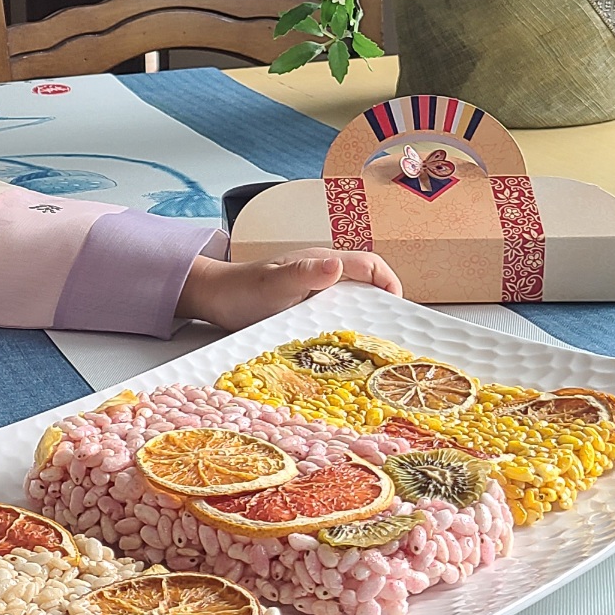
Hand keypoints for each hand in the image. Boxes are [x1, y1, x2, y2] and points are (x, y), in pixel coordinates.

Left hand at [176, 250, 400, 331]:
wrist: (214, 298)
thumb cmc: (241, 288)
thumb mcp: (273, 282)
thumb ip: (304, 273)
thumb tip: (337, 265)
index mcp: (323, 263)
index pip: (370, 265)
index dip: (390, 284)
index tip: (400, 311)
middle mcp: (325, 275)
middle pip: (368, 286)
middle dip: (384, 307)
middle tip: (393, 339)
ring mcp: (317, 293)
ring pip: (354, 304)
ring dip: (365, 321)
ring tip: (374, 350)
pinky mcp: (308, 309)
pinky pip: (336, 317)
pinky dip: (346, 330)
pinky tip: (344, 351)